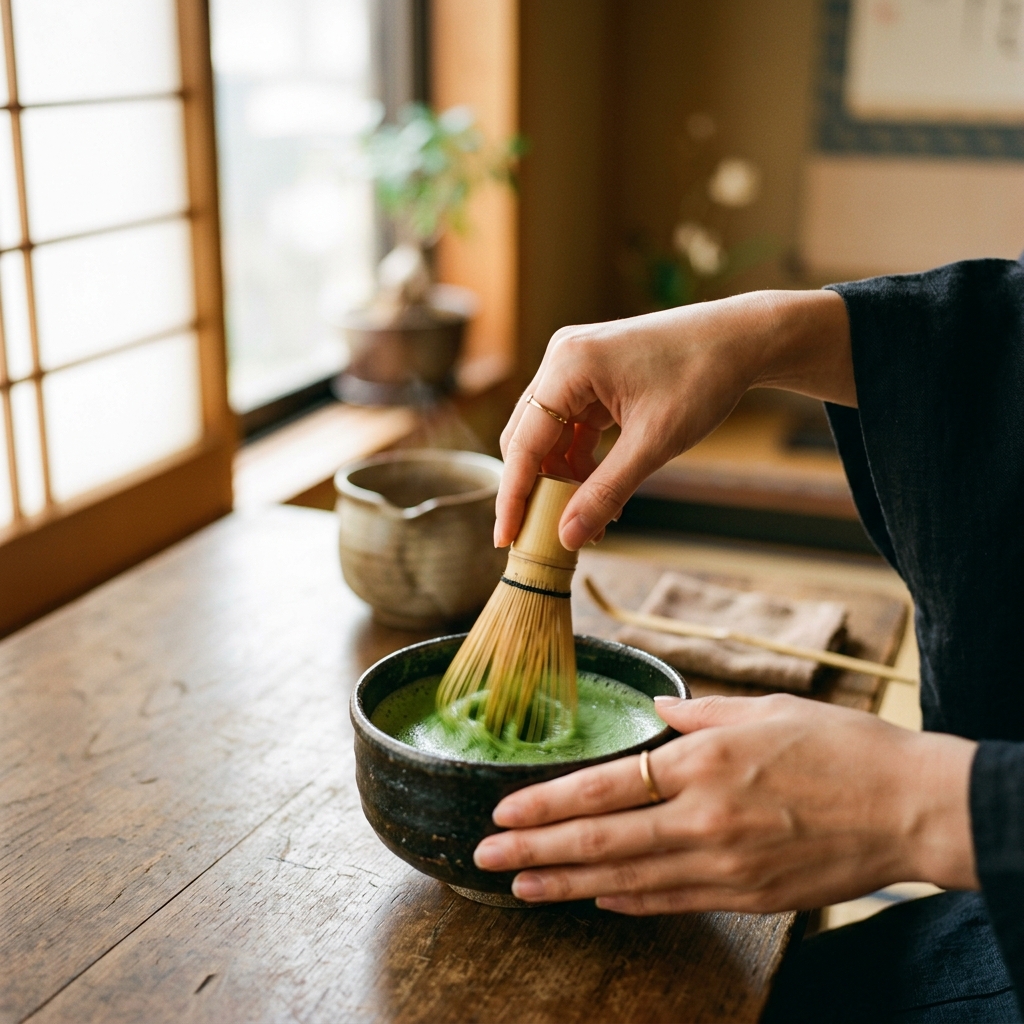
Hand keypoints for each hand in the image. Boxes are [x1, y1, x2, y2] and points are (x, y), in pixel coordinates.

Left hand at [473, 694, 978, 914]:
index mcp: (703, 761)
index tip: (503, 812)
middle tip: (486, 858)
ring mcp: (724, 865)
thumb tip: (658, 712)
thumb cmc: (840, 746)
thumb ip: (700, 713)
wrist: (909, 807)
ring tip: (521, 887)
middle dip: (535, 850)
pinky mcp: (747, 896)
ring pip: (626, 878)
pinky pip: (672, 901)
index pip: (604, 787)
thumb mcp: (766, 710)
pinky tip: (595, 898)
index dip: (546, 803)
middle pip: (601, 839)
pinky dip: (627, 900)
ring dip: (567, 884)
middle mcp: (703, 818)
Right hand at [496, 289, 853, 549]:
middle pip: (527, 438)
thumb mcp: (653, 444)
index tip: (506, 539)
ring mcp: (574, 364)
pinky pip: (570, 426)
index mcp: (567, 366)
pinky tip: (600, 488)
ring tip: (590, 519)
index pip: (523, 443)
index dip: (512, 496)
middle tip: (547, 536)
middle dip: (538, 489)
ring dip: (562, 478)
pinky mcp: (590, 375)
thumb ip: (606, 491)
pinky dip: (579, 460)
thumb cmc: (702, 378)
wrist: (742, 339)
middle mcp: (561, 359)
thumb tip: (568, 537)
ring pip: (548, 435)